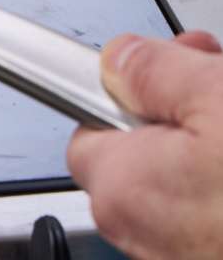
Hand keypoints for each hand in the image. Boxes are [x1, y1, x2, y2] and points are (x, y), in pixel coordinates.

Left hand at [67, 30, 222, 258]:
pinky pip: (218, 217)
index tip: (176, 68)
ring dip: (221, 148)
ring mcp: (189, 259)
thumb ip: (156, 72)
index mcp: (123, 187)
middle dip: (189, 112)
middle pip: (147, 153)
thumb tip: (119, 60)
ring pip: (193, 185)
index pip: (90, 125)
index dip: (132, 88)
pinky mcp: (217, 258)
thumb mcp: (222, 98)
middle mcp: (148, 236)